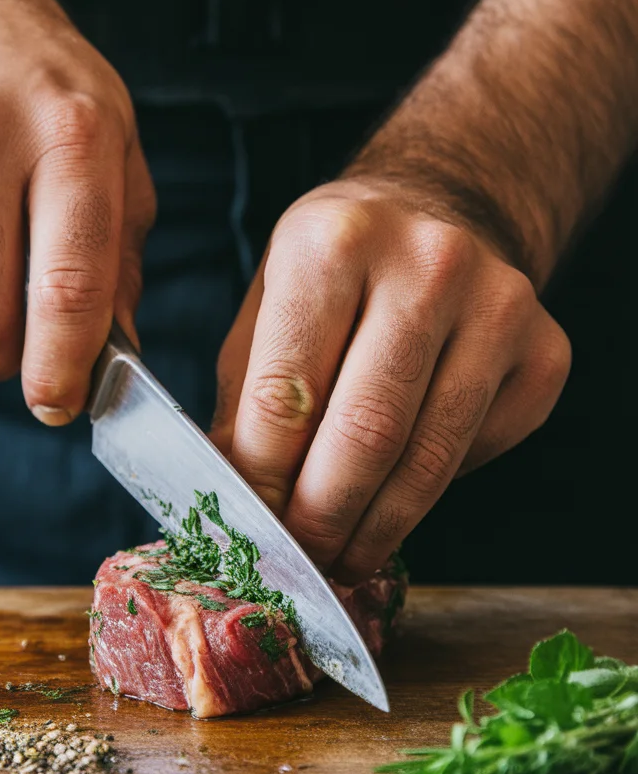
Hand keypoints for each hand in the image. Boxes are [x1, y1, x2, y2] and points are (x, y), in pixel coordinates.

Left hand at [210, 178, 570, 581]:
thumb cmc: (334, 273)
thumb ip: (247, 400)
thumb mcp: (267, 308)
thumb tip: (228, 498)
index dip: (262, 481)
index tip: (250, 530)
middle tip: (299, 561)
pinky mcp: (544, 351)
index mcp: (332, 243)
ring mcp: (499, 306)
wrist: (437, 212)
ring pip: (430, 458)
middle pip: (366, 433)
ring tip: (343, 557)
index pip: (287, 394)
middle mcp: (426, 264)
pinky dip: (432, 491)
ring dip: (378, 528)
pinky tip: (400, 489)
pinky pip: (478, 453)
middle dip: (323, 519)